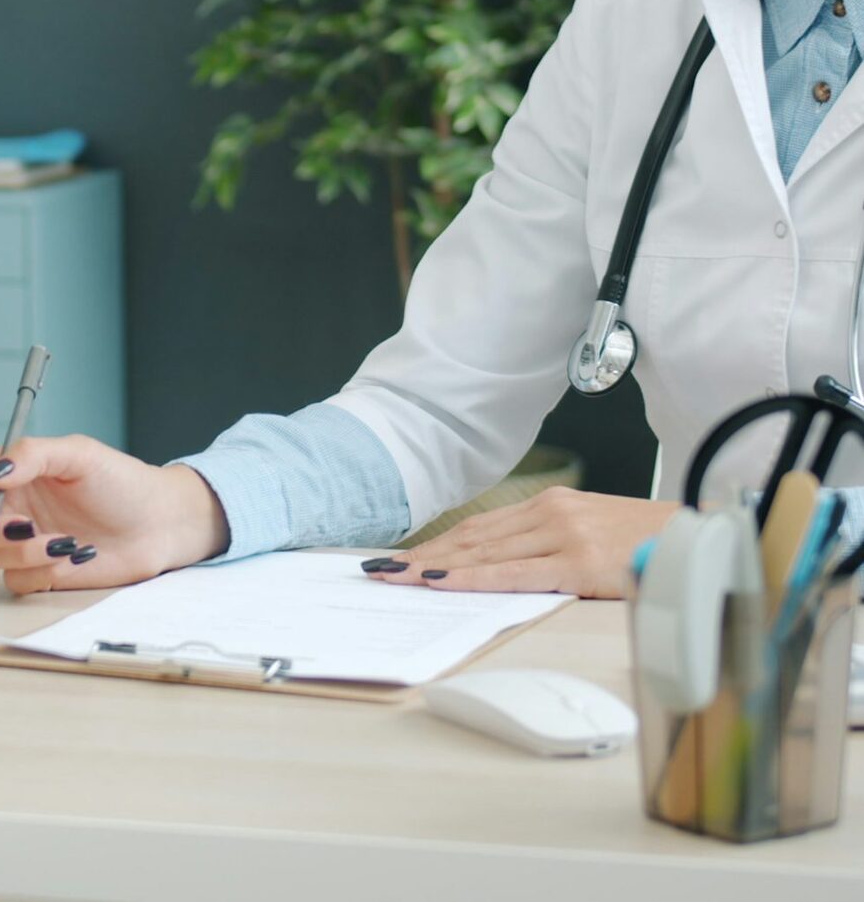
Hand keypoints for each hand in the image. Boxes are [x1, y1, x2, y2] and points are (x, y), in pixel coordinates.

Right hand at [0, 434, 227, 593]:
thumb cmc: (121, 482)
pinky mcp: (36, 573)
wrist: (158, 525)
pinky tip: (74, 557)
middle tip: (25, 526)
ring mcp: (18, 541)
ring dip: (18, 552)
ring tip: (63, 541)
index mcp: (10, 471)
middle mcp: (7, 506)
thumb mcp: (79, 453)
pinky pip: (13, 581)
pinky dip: (40, 572)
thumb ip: (32, 455)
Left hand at [364, 487, 679, 598]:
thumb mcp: (592, 534)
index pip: (480, 528)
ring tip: (395, 576)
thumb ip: (549, 545)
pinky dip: (472, 576)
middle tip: (379, 569)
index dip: (437, 543)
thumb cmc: (648, 545)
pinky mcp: (579, 564)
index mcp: (551, 505)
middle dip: (422, 555)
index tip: (400, 557)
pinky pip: (514, 573)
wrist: (705, 541)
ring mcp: (564, 536)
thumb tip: (500, 565)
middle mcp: (551, 513)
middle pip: (472, 538)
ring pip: (483, 553)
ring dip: (433, 566)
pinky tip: (441, 579)